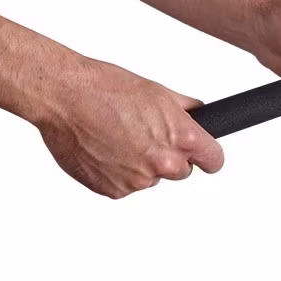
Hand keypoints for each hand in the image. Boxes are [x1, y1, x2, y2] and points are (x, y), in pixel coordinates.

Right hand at [36, 57, 223, 198]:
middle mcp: (163, 163)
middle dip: (170, 157)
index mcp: (181, 137)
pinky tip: (106, 149)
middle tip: (147, 136)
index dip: (208, 156)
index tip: (204, 156)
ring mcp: (137, 180)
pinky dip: (119, 173)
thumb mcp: (158, 91)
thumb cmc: (107, 89)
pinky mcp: (113, 191)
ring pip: (151, 179)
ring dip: (142, 165)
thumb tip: (199, 115)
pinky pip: (126, 186)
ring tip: (119, 137)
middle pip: (182, 171)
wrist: (67, 97)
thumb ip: (185, 110)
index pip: (214, 161)